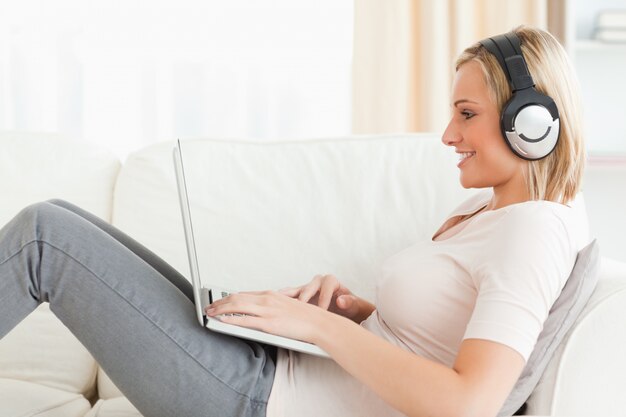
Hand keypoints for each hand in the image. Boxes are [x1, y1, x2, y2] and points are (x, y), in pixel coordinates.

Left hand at [205, 290, 331, 343]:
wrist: (319, 323)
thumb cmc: (306, 317)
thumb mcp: (286, 306)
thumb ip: (271, 306)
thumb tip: (259, 311)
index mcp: (271, 295)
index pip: (243, 294)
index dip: (228, 298)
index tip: (219, 301)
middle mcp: (267, 299)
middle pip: (236, 298)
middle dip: (219, 302)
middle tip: (209, 307)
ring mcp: (267, 311)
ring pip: (237, 306)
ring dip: (220, 309)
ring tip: (210, 314)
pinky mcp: (269, 324)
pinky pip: (245, 321)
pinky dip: (230, 320)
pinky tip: (222, 320)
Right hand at [279, 274, 373, 322]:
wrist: (347, 312)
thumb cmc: (351, 308)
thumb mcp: (355, 306)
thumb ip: (350, 302)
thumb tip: (341, 301)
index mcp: (331, 281)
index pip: (326, 285)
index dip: (324, 297)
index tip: (322, 310)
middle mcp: (317, 283)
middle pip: (308, 288)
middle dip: (304, 299)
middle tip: (301, 311)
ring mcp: (306, 289)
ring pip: (295, 292)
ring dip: (287, 299)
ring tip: (279, 306)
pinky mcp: (299, 297)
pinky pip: (288, 297)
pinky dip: (281, 302)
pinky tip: (273, 306)